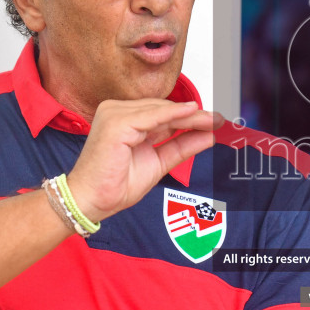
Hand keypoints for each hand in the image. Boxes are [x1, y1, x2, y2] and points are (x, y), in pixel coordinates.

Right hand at [64, 99, 221, 222]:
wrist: (91, 200)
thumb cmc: (115, 184)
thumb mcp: (159, 162)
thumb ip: (182, 147)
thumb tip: (207, 136)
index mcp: (125, 119)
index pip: (162, 113)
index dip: (189, 117)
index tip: (213, 121)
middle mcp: (117, 111)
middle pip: (164, 109)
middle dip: (194, 115)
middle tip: (219, 120)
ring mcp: (114, 114)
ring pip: (161, 110)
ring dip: (189, 115)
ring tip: (212, 120)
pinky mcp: (116, 122)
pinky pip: (151, 115)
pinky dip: (173, 114)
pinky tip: (192, 113)